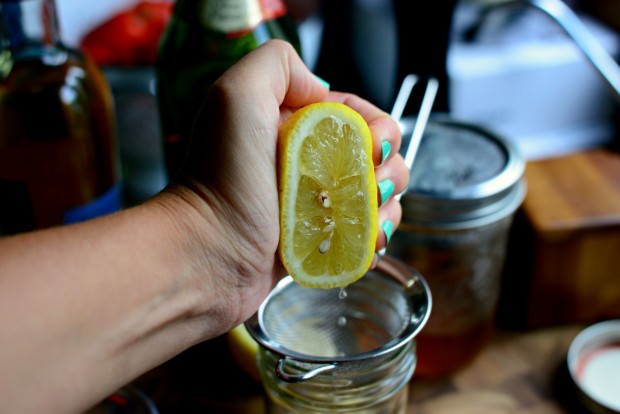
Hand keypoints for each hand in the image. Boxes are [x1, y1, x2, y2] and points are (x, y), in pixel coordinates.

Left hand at [166, 40, 408, 326]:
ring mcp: (310, 203)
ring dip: (386, 206)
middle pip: (372, 156)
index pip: (355, 114)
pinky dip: (371, 237)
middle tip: (374, 185)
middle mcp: (302, 161)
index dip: (377, 127)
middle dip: (388, 168)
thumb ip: (278, 65)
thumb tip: (322, 88)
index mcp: (290, 124)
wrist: (205, 255)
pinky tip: (365, 243)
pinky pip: (359, 233)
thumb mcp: (236, 96)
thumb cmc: (219, 180)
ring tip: (371, 220)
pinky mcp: (313, 240)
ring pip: (372, 196)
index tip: (375, 148)